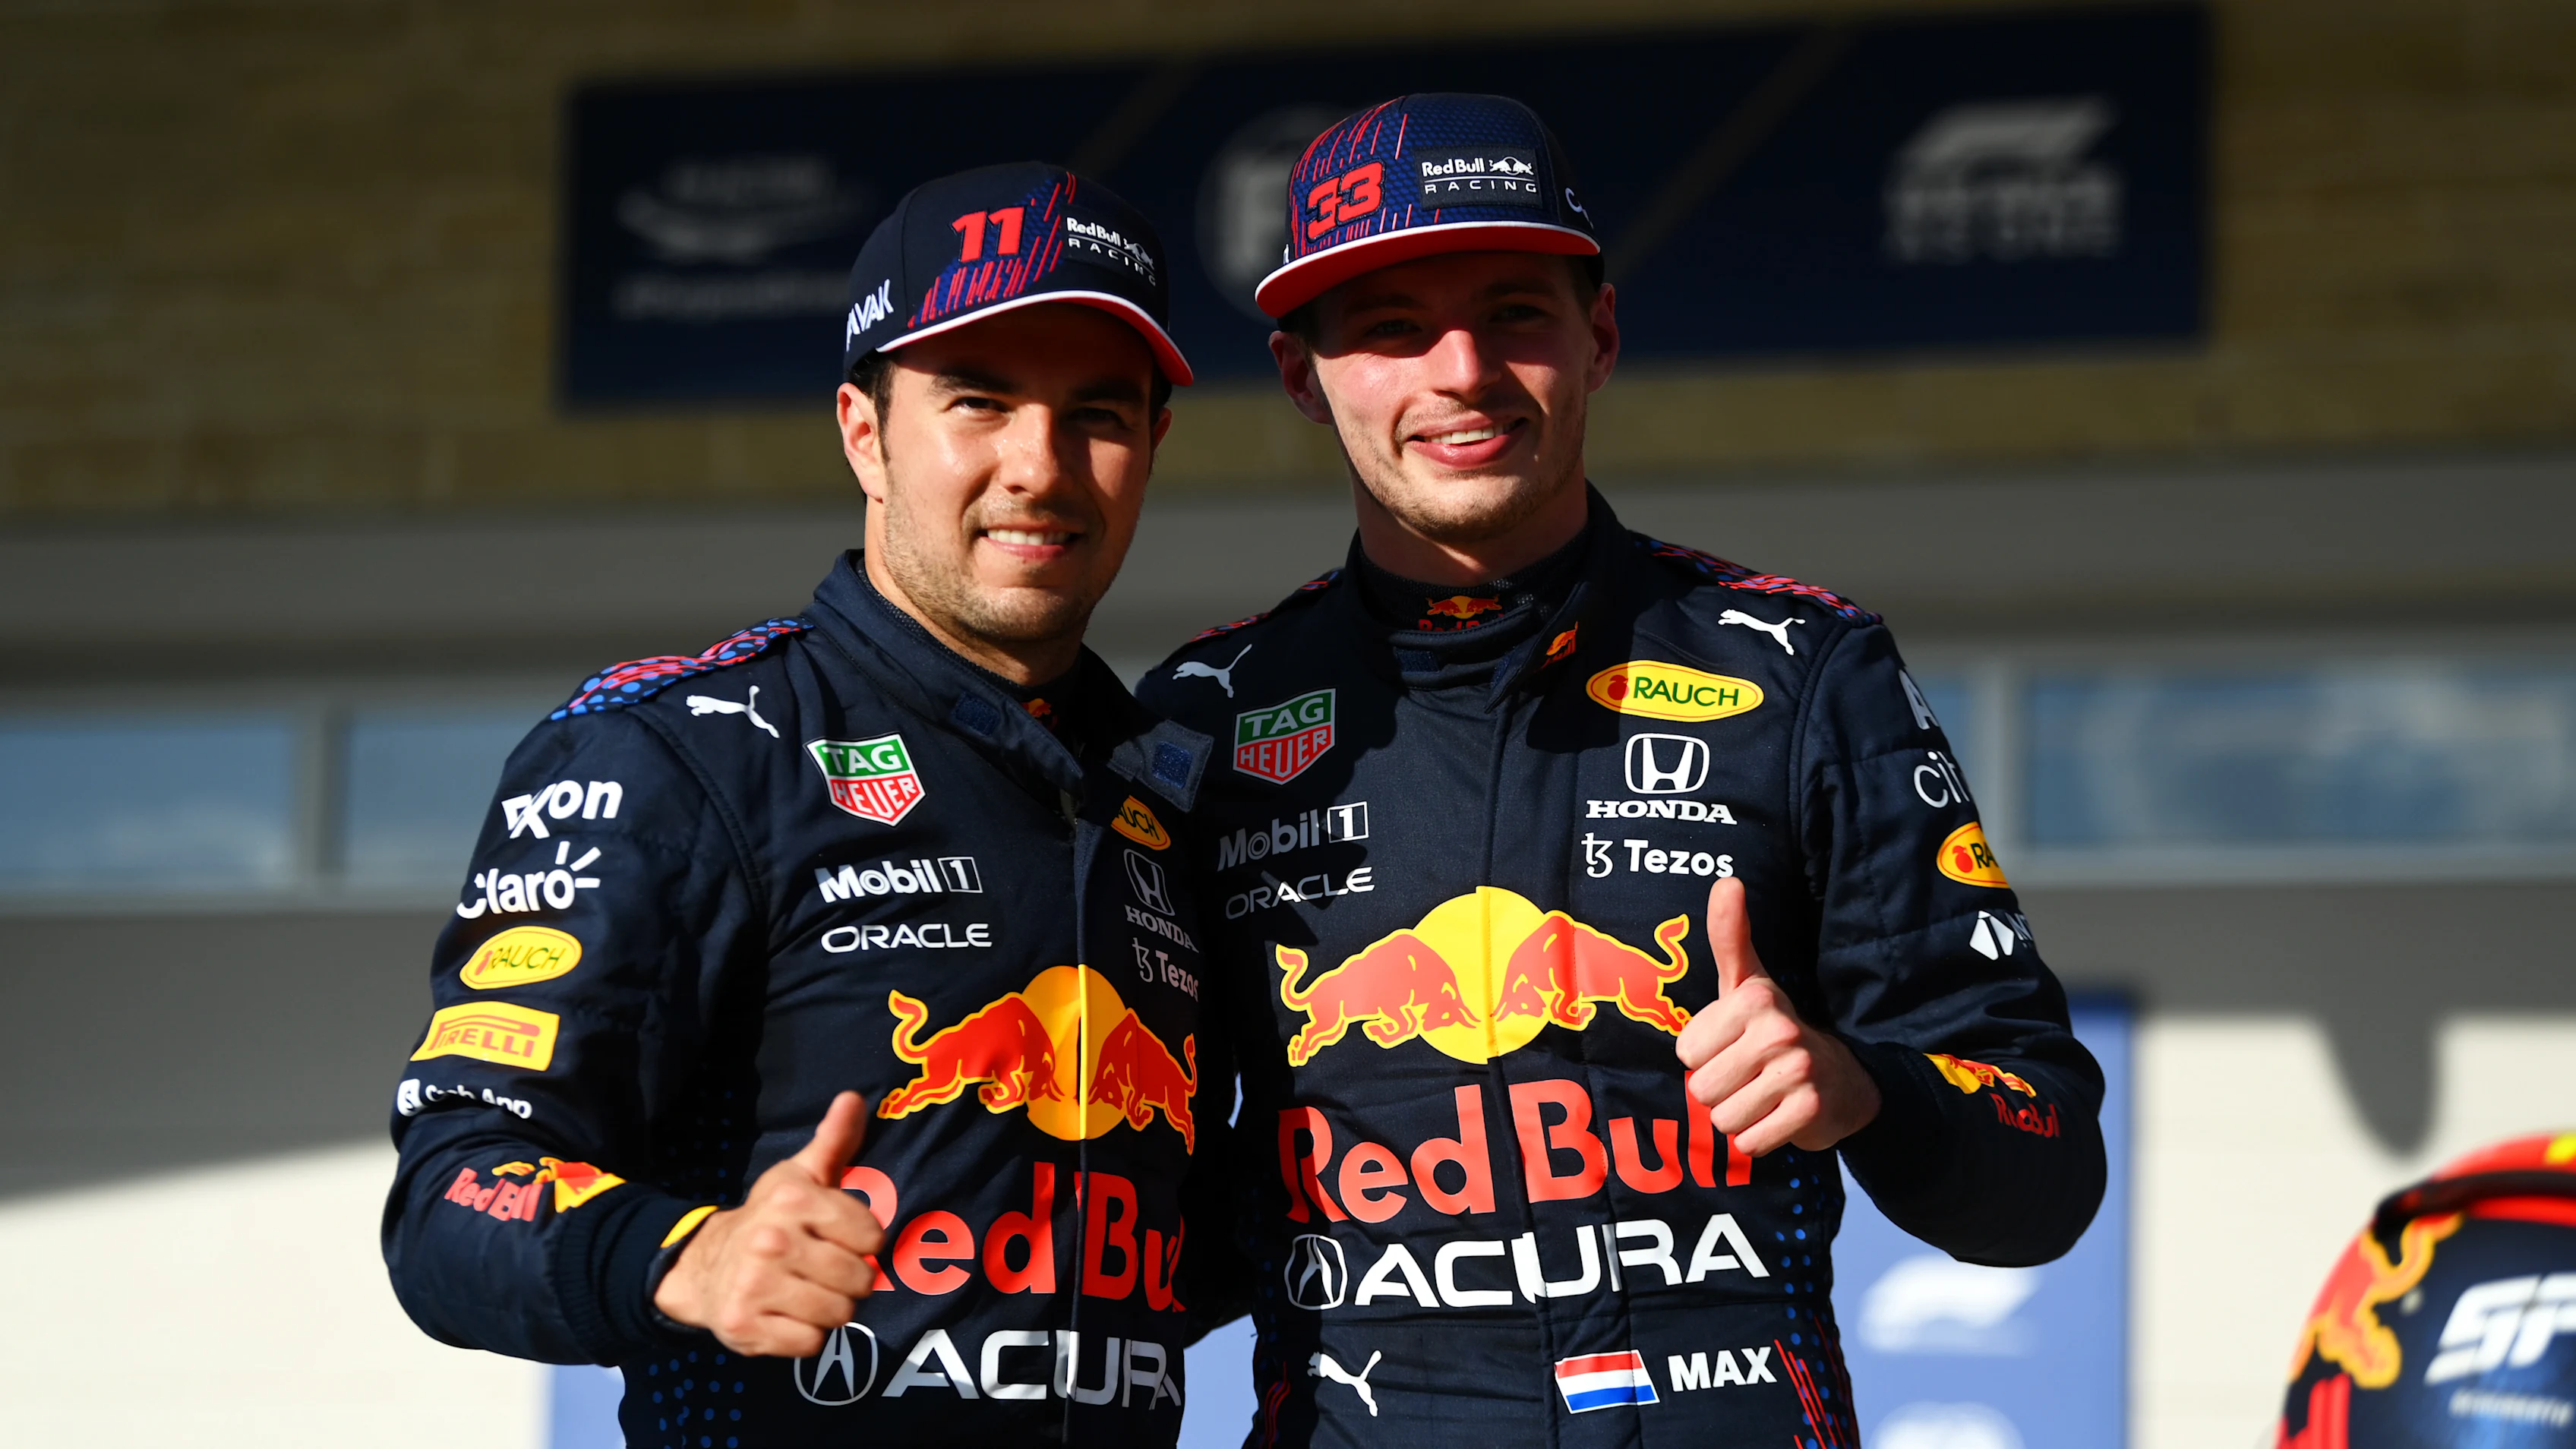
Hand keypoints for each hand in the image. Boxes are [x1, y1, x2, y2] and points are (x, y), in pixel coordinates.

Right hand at [652, 1091, 883, 1356]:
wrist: (702, 1266)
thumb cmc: (769, 1219)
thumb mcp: (800, 1176)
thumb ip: (835, 1141)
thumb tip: (853, 1098)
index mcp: (793, 1200)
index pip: (872, 1236)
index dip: (863, 1243)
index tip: (839, 1239)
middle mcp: (773, 1241)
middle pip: (859, 1280)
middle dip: (849, 1280)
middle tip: (823, 1271)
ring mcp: (756, 1286)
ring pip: (839, 1314)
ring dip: (830, 1310)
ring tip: (806, 1292)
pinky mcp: (744, 1326)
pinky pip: (810, 1344)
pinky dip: (806, 1336)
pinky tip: (786, 1316)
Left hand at [1676, 879, 1881, 1156]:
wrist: (1843, 1080)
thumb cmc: (1777, 1029)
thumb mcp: (1749, 983)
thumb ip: (1730, 936)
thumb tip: (1726, 880)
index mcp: (1754, 998)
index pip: (1686, 1051)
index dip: (1704, 1057)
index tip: (1733, 1047)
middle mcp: (1778, 1030)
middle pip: (1702, 1087)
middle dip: (1720, 1091)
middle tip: (1749, 1077)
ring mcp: (1797, 1072)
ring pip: (1723, 1118)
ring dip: (1738, 1117)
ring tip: (1762, 1096)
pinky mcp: (1809, 1112)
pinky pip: (1749, 1141)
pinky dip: (1757, 1138)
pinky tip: (1777, 1118)